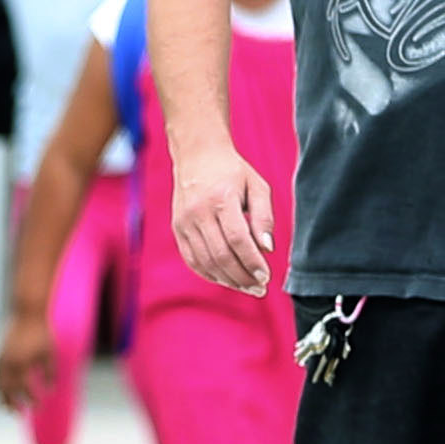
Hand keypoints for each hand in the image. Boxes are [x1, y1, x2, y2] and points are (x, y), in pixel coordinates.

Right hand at [0, 310, 59, 413]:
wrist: (28, 312)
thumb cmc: (42, 332)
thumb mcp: (49, 353)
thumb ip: (49, 372)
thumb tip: (51, 389)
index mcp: (22, 362)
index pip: (25, 387)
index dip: (31, 398)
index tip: (38, 405)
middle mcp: (9, 362)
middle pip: (8, 388)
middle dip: (13, 403)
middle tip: (19, 414)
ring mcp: (2, 357)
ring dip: (2, 396)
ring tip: (6, 407)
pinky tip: (3, 390)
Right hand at [172, 143, 276, 294]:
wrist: (197, 155)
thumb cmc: (233, 171)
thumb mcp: (257, 186)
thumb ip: (264, 217)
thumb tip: (267, 249)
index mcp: (221, 198)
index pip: (237, 239)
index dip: (252, 262)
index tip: (266, 276)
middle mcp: (198, 211)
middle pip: (220, 255)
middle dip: (242, 277)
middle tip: (260, 288)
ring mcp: (184, 221)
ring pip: (205, 261)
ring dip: (228, 280)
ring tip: (247, 287)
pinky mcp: (177, 228)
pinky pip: (192, 260)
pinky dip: (210, 274)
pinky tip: (227, 280)